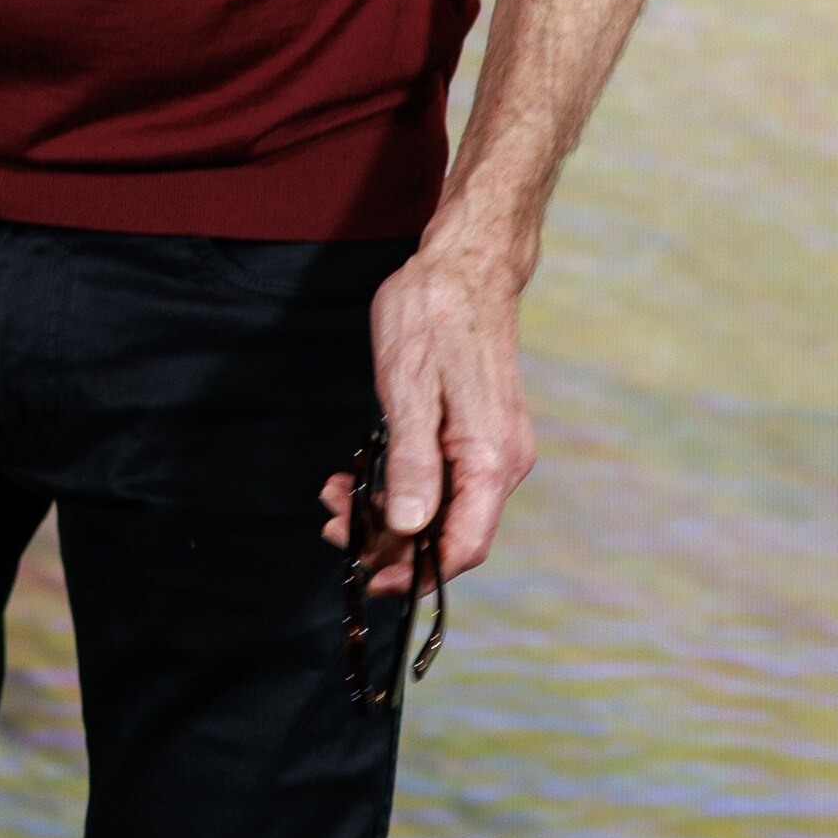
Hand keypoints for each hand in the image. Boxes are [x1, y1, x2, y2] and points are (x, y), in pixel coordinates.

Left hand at [318, 237, 535, 592]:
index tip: (368, 576)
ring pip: (444, 508)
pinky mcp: (481, 432)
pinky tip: (366, 476)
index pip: (461, 546)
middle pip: (449, 533)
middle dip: (391, 542)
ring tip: (339, 498)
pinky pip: (447, 480)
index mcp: (490, 458)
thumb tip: (408, 527)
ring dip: (392, 514)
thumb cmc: (434, 311)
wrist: (467, 261)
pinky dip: (406, 486)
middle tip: (334, 525)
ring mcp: (495, 447)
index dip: (416, 573)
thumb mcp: (407, 383)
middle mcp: (502, 461)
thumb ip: (412, 460)